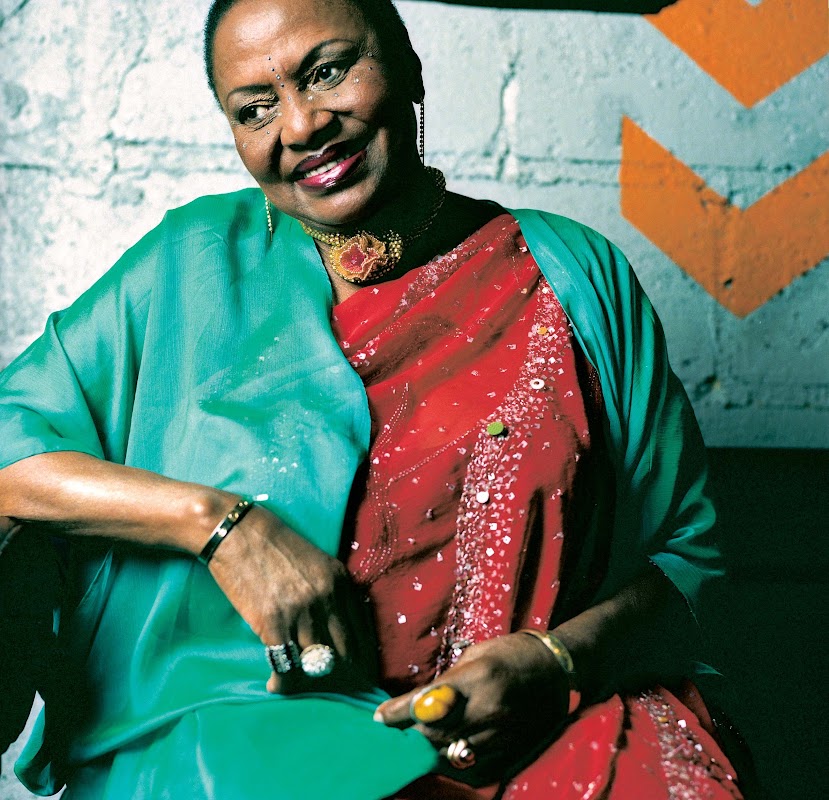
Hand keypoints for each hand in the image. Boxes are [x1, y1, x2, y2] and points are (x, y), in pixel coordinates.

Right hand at [206, 505, 376, 693]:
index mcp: (340, 581)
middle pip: (346, 653)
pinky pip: (287, 665)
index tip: (362, 677)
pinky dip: (283, 681)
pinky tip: (276, 684)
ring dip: (310, 681)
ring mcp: (301, 610)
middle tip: (338, 692)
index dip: (364, 660)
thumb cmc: (273, 547)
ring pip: (317, 663)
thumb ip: (332, 591)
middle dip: (345, 678)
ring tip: (300, 686)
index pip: (363, 632)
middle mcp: (327, 597)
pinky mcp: (273, 621)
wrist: (237, 532)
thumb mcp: (316, 562)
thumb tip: (341, 628)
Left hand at [374, 633, 569, 784]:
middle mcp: (487, 710)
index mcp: (477, 677)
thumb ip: (447, 683)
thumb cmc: (509, 655)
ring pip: (449, 755)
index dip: (398, 713)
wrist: (553, 671)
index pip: (427, 701)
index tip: (379, 717)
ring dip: (424, 753)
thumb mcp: (474, 656)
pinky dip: (449, 764)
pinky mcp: (508, 754)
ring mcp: (499, 736)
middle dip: (406, 736)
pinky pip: (469, 769)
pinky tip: (437, 757)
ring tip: (406, 748)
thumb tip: (417, 704)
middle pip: (433, 734)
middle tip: (387, 736)